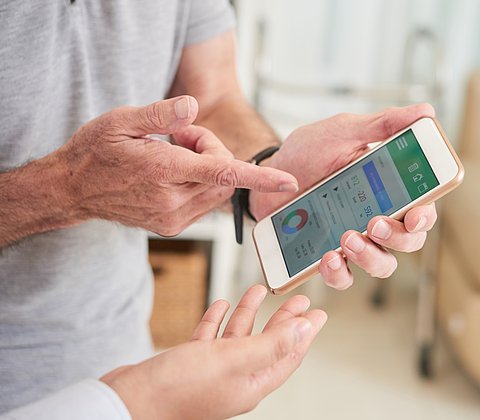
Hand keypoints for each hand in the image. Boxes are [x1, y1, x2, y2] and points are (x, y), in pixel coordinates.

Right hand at [55, 96, 297, 235]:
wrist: (73, 189)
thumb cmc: (96, 151)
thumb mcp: (120, 120)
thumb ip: (160, 113)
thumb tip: (193, 106)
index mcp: (162, 171)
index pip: (222, 172)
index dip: (260, 178)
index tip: (289, 183)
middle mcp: (171, 200)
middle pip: (225, 173)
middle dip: (213, 150)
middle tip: (179, 135)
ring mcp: (173, 218)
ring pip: (219, 188)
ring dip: (208, 167)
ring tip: (173, 152)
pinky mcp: (172, 226)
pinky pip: (206, 201)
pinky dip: (201, 182)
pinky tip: (173, 172)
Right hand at [101, 285, 326, 419]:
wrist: (128, 401)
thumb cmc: (178, 388)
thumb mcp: (233, 359)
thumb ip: (271, 344)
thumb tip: (305, 332)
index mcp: (252, 383)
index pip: (288, 355)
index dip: (305, 333)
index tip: (318, 314)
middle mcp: (235, 379)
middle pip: (267, 343)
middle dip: (283, 319)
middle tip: (298, 298)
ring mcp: (212, 372)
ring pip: (237, 338)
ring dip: (249, 313)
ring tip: (259, 290)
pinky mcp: (190, 364)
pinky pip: (210, 338)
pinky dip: (218, 320)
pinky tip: (221, 304)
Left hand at [249, 104, 438, 288]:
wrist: (268, 172)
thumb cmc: (309, 151)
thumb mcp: (344, 132)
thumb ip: (383, 125)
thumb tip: (425, 111)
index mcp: (390, 189)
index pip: (422, 208)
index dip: (425, 217)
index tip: (416, 216)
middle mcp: (378, 217)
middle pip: (409, 241)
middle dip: (397, 238)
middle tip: (373, 223)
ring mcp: (355, 239)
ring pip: (382, 264)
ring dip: (371, 257)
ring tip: (347, 238)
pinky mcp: (329, 256)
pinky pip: (344, 277)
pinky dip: (339, 273)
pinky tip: (328, 257)